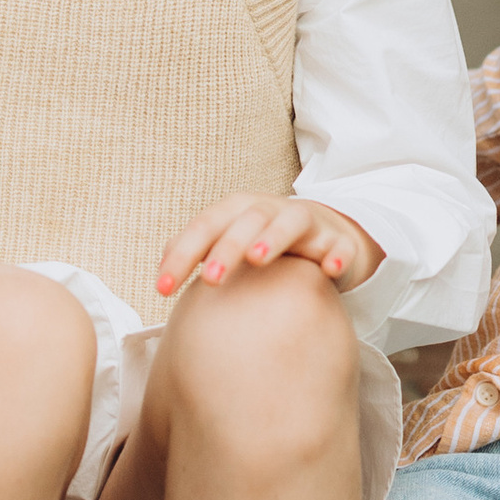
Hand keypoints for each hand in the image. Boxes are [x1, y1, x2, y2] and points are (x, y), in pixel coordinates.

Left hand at [156, 193, 385, 303]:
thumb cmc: (264, 240)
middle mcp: (269, 211)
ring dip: (272, 238)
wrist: (326, 231)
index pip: (204, 227)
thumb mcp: (230, 239)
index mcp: (237, 212)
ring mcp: (306, 222)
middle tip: (211, 280)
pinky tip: (330, 270)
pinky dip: (336, 254)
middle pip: (246, 221)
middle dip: (227, 248)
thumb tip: (160, 276)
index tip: (162, 288)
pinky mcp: (337, 239)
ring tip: (257, 259)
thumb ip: (197, 252)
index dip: (182, 254)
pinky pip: (339, 245)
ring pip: (289, 222)